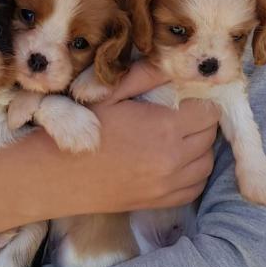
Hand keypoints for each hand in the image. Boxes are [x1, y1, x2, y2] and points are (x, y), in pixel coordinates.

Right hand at [0, 61, 218, 238]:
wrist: (55, 175)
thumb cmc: (80, 129)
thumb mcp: (109, 94)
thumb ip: (145, 75)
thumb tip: (173, 65)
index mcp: (164, 128)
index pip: (209, 111)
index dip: (198, 101)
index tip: (183, 98)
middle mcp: (173, 159)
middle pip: (210, 135)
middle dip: (198, 122)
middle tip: (176, 115)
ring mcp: (168, 185)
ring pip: (206, 162)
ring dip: (196, 148)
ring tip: (174, 138)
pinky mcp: (159, 202)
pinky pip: (194, 186)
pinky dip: (190, 173)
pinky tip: (171, 162)